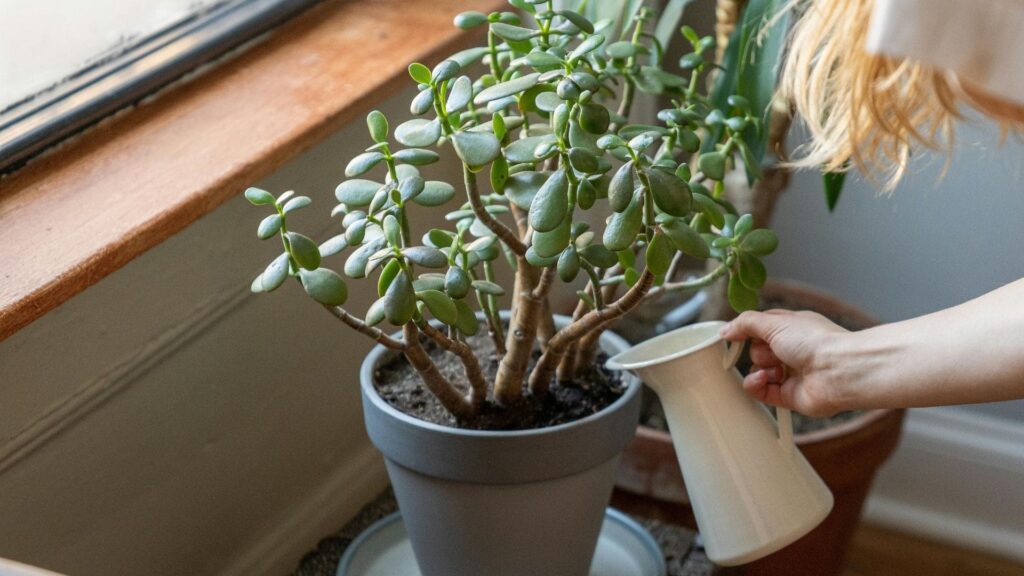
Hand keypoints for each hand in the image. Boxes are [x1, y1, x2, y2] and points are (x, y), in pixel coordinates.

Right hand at [720, 310, 848, 416]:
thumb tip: (726, 330)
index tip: (734, 335)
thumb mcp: (774, 322)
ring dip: (759, 369)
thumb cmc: (816, 341)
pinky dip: (757, 385)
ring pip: (757, 371)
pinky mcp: (788, 396)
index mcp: (792, 329)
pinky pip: (761, 392)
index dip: (747, 332)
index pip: (761, 328)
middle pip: (757, 351)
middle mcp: (792, 351)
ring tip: (775, 369)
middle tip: (772, 350)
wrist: (838, 371)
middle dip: (758, 351)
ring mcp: (790, 374)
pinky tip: (764, 379)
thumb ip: (745, 324)